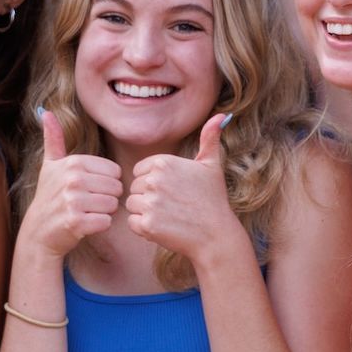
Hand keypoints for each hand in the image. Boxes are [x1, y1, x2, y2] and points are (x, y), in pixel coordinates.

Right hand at [21, 111, 121, 258]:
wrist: (37, 232)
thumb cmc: (49, 197)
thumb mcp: (49, 165)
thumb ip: (53, 139)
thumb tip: (45, 112)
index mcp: (73, 163)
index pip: (114, 171)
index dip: (105, 183)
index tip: (88, 189)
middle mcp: (73, 179)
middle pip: (116, 188)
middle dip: (107, 198)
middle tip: (88, 203)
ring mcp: (73, 201)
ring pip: (113, 205)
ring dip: (104, 212)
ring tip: (86, 213)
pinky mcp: (76, 222)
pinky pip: (106, 222)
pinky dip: (99, 226)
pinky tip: (85, 225)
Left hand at [124, 113, 239, 261]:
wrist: (216, 235)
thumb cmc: (212, 199)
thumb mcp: (211, 165)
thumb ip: (210, 138)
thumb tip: (221, 116)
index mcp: (163, 162)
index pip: (139, 171)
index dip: (153, 183)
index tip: (172, 191)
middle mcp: (154, 180)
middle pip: (133, 188)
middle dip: (148, 198)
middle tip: (172, 206)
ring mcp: (150, 203)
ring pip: (131, 205)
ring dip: (145, 213)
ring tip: (169, 216)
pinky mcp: (147, 225)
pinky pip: (132, 223)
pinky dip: (144, 228)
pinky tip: (164, 228)